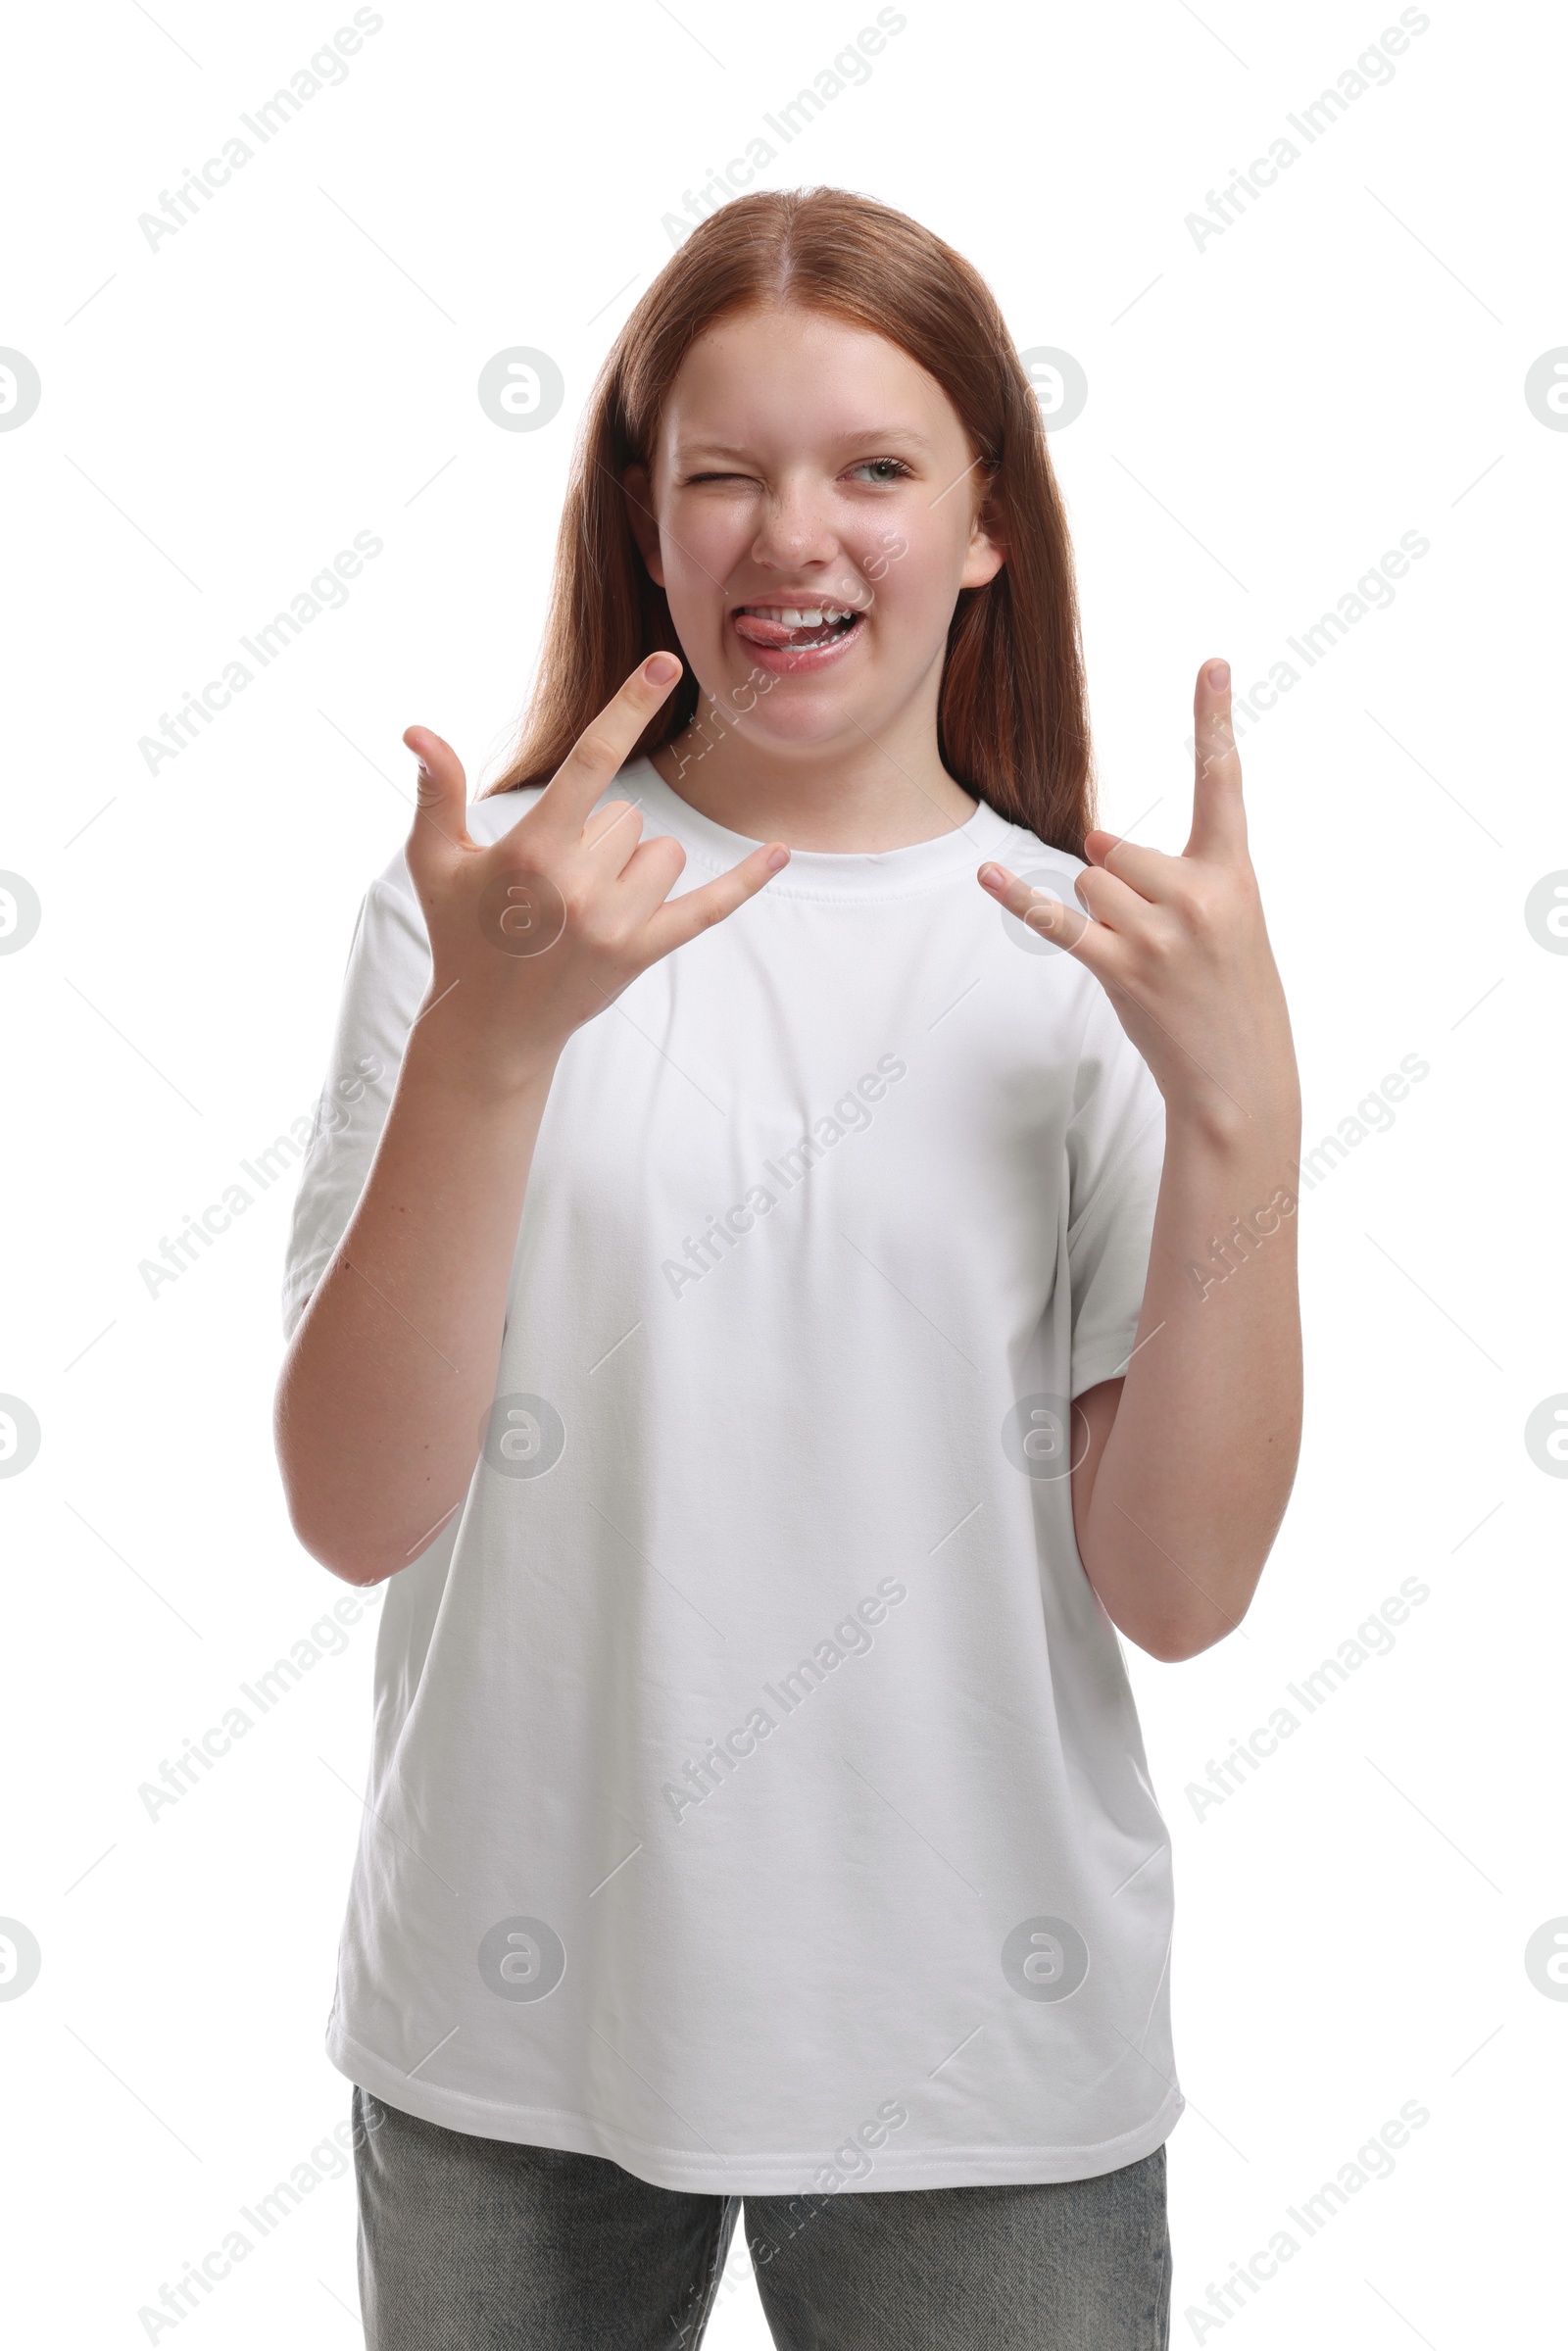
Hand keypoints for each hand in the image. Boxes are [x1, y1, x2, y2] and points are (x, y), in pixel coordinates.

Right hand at [402, 653, 787, 1092]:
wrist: (491, 1027)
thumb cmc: (462, 932)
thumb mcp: (435, 861)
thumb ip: (436, 791)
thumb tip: (417, 729)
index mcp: (530, 851)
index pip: (590, 763)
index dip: (627, 708)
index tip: (663, 661)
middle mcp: (577, 886)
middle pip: (626, 817)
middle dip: (597, 837)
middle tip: (554, 885)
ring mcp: (615, 923)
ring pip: (660, 853)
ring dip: (632, 867)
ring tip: (585, 905)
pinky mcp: (642, 952)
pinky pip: (709, 907)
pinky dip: (746, 881)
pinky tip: (780, 852)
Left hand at [977, 659, 1296, 1141]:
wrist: (1240, 1079)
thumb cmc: (1232, 998)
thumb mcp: (1230, 925)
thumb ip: (1174, 876)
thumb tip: (1094, 847)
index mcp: (1235, 875)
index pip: (1224, 782)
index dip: (1214, 720)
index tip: (1210, 663)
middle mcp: (1198, 895)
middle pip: (1114, 847)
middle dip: (1117, 881)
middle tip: (1156, 936)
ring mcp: (1158, 932)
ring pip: (1088, 881)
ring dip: (1097, 913)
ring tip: (1140, 959)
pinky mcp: (1120, 966)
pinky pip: (1056, 919)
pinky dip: (1017, 899)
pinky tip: (984, 875)